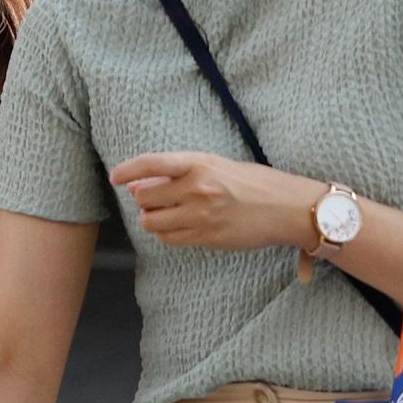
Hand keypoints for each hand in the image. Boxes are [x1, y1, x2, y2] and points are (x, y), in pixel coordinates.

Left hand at [111, 150, 326, 250]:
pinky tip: (180, 227)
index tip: (115, 177)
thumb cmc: (255, 183)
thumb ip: (180, 173)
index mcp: (199, 163)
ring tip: (169, 215)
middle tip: (157, 200)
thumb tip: (139, 186)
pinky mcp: (206, 237)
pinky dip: (167, 234)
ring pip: (152, 222)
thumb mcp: (218, 166)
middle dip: (145, 201)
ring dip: (153, 220)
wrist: (287, 208)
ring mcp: (201, 215)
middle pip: (145, 198)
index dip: (127, 170)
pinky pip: (169, 239)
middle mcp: (197, 189)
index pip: (150, 164)